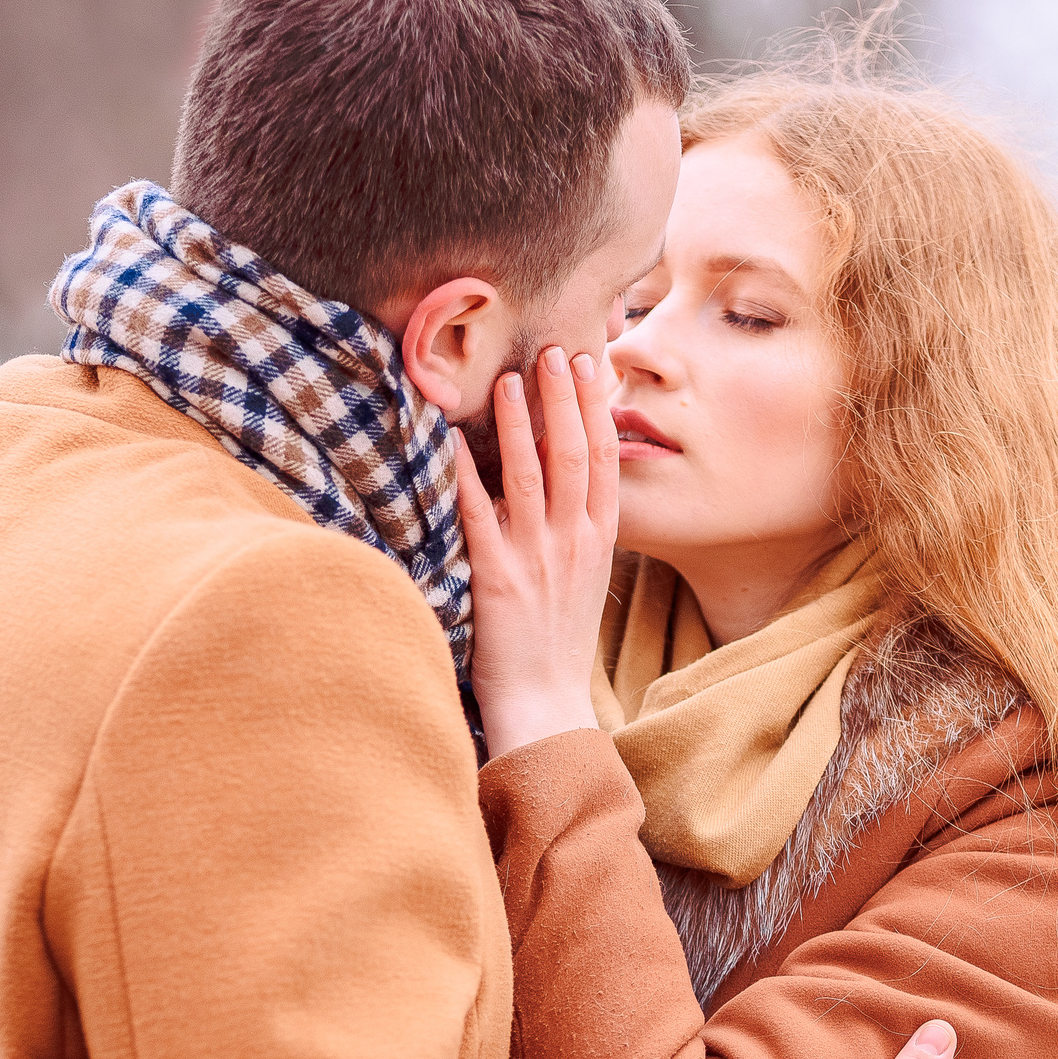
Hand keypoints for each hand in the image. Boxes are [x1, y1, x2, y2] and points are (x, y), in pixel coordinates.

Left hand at [453, 346, 619, 759]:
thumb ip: (577, 530)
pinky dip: (465, 476)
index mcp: (598, 541)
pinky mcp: (497, 579)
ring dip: (519, 424)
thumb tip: (562, 483)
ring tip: (510, 381)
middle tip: (554, 352)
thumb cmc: (557, 644)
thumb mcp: (584, 579)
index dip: (596, 409)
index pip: (606, 460)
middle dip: (564, 400)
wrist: (546, 705)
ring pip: (532, 475)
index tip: (589, 365)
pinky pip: (479, 515)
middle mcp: (573, 543)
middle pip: (575, 455)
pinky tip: (451, 444)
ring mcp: (536, 558)